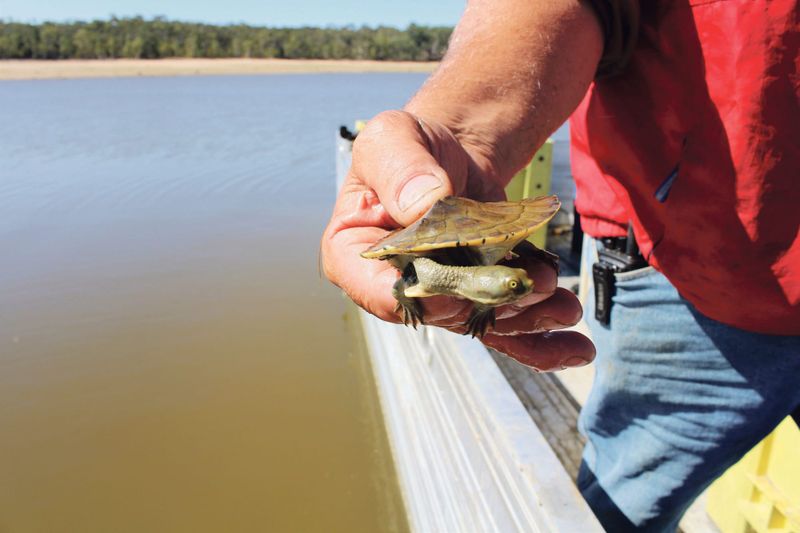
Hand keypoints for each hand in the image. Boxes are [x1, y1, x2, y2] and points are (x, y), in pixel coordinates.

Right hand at [321, 110, 594, 370]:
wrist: (448, 151)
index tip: (458, 289)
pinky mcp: (474, 298)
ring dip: (525, 318)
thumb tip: (424, 204)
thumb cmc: (410, 144)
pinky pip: (503, 327)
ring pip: (480, 322)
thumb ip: (401, 169)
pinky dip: (541, 341)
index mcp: (355, 252)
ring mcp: (437, 296)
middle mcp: (393, 284)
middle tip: (533, 287)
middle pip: (440, 310)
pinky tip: (574, 348)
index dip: (418, 296)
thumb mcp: (393, 139)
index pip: (378, 289)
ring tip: (564, 307)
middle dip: (488, 304)